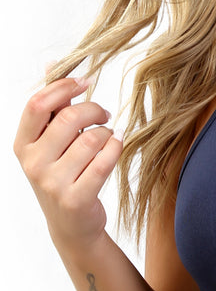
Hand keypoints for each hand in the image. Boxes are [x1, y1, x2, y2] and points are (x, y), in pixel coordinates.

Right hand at [14, 77, 123, 250]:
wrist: (71, 226)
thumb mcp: (51, 142)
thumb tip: (53, 64)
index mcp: (23, 144)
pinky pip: (105, 160)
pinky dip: (116, 147)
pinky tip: (117, 144)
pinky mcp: (76, 198)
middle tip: (104, 114)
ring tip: (108, 138)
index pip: (37, 104)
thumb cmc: (64, 174)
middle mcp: (33, 164)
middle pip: (68, 118)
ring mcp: (52, 183)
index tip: (85, 82)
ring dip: (107, 133)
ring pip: (91, 139)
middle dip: (94, 109)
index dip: (63, 87)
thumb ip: (54, 106)